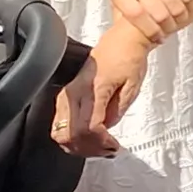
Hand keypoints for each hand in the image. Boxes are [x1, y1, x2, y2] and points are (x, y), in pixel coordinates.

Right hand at [55, 29, 151, 156]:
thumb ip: (117, 111)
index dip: (100, 143)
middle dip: (90, 148)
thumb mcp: (133, 87)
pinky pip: (60, 124)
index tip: (113, 147)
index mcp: (92, 90)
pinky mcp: (64, 96)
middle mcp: (73, 93)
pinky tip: (88, 139)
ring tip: (99, 147)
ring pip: (60, 133)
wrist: (121, 40)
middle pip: (71, 134)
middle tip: (107, 151)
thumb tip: (106, 129)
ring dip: (79, 146)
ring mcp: (66, 95)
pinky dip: (72, 137)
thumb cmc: (129, 59)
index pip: (88, 128)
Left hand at [109, 0, 192, 41]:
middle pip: (159, 15)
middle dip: (168, 27)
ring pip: (176, 7)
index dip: (149, 31)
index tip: (157, 37)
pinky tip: (189, 6)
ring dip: (181, 17)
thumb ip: (123, 6)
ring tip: (180, 19)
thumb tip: (124, 31)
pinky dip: (191, 4)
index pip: (136, 17)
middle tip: (171, 29)